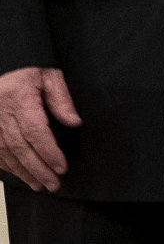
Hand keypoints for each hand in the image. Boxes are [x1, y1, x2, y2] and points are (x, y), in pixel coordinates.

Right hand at [0, 66, 81, 191]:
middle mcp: (1, 114)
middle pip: (20, 148)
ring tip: (40, 185)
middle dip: (38, 169)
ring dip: (23, 172)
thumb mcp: (50, 75)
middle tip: (54, 184)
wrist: (4, 60)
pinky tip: (19, 175)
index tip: (61, 167)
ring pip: (5, 154)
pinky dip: (7, 166)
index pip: (35, 131)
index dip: (48, 152)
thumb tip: (74, 122)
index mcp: (19, 98)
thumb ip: (61, 98)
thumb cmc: (29, 68)